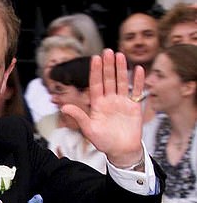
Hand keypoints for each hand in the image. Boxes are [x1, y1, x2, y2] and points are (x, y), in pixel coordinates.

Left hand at [61, 49, 144, 166]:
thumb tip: (63, 107)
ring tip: (120, 55)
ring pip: (121, 82)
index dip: (95, 71)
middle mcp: (109, 100)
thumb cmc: (104, 142)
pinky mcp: (134, 106)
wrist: (121, 151)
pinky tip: (138, 69)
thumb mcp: (89, 129)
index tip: (95, 58)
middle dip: (108, 65)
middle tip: (107, 51)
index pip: (96, 84)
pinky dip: (138, 81)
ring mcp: (122, 102)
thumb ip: (78, 116)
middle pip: (108, 79)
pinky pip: (136, 91)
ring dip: (121, 69)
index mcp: (97, 104)